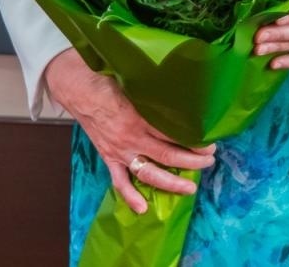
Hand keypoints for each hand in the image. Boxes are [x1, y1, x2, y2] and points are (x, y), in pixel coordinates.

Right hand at [43, 49, 216, 214]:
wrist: (77, 88)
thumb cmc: (108, 79)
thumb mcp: (135, 81)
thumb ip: (155, 92)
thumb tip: (183, 90)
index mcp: (139, 116)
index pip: (173, 134)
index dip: (194, 141)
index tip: (211, 142)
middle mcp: (131, 137)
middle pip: (167, 155)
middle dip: (192, 162)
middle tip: (210, 161)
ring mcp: (119, 150)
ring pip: (148, 173)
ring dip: (170, 183)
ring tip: (190, 188)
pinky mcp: (109, 157)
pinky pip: (119, 181)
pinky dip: (130, 196)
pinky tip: (142, 209)